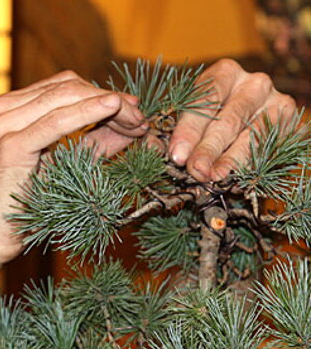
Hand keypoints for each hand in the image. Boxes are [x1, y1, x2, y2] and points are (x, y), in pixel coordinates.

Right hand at [0, 71, 147, 264]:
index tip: (132, 110)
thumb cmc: (20, 206)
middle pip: (68, 87)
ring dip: (108, 105)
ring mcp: (3, 124)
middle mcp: (2, 109)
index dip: (102, 93)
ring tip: (135, 120)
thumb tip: (131, 125)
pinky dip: (88, 112)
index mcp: (10, 110)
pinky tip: (113, 108)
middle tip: (140, 117)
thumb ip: (94, 142)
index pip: (64, 87)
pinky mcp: (9, 145)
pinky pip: (56, 122)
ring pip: (65, 96)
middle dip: (110, 98)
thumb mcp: (62, 165)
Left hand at [168, 59, 296, 181]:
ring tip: (213, 176)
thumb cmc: (212, 115)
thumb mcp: (191, 114)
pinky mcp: (290, 121)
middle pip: (228, 119)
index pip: (205, 99)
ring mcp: (276, 101)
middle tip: (195, 170)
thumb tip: (159, 148)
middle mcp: (253, 83)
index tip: (177, 154)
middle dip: (208, 148)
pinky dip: (249, 163)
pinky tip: (235, 176)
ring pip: (251, 135)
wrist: (254, 117)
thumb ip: (175, 129)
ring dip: (230, 159)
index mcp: (224, 73)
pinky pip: (269, 145)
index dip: (189, 129)